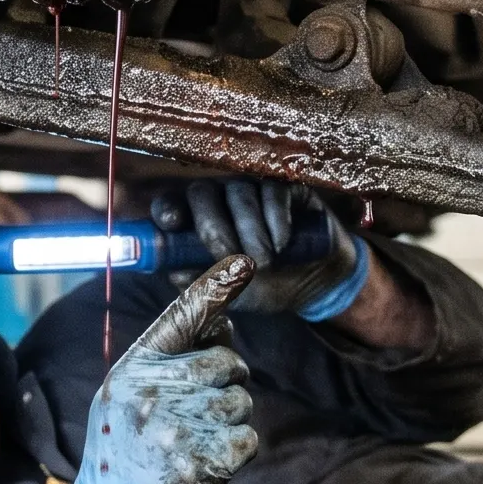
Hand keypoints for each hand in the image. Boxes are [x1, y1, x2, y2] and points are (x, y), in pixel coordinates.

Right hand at [59, 257, 259, 483]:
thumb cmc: (127, 448)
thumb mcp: (129, 393)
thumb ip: (168, 357)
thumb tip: (221, 316)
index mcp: (133, 369)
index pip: (181, 316)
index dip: (216, 286)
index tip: (245, 262)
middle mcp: (154, 394)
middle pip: (225, 361)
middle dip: (226, 380)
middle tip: (200, 408)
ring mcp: (179, 429)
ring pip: (241, 400)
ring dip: (231, 418)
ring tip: (196, 439)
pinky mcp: (205, 464)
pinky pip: (248, 437)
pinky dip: (236, 449)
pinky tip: (207, 461)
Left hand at [148, 178, 369, 319]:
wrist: (314, 284)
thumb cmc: (264, 286)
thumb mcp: (232, 295)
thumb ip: (203, 287)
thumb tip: (177, 273)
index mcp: (198, 223)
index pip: (172, 205)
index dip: (168, 209)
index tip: (172, 223)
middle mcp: (220, 201)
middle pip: (202, 193)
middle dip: (214, 227)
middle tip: (231, 256)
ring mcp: (252, 191)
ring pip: (240, 192)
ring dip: (251, 231)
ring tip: (266, 262)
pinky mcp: (285, 188)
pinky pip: (273, 191)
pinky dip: (276, 218)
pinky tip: (283, 243)